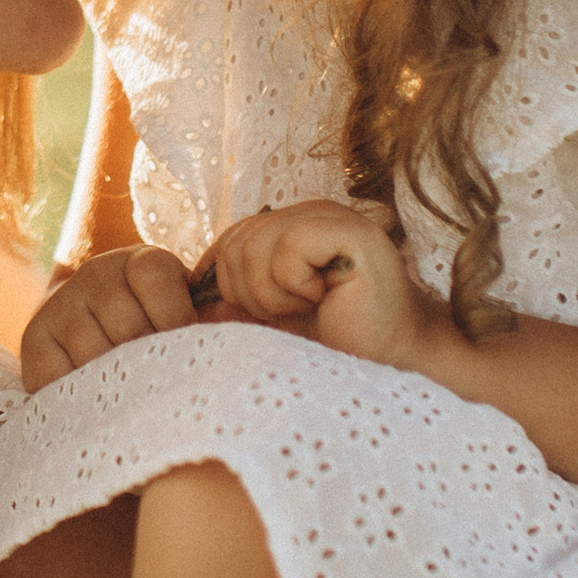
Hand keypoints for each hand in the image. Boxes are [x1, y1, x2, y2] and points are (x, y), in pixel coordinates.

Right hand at [19, 246, 198, 392]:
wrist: (93, 327)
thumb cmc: (156, 329)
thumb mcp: (185, 310)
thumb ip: (211, 315)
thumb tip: (234, 318)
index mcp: (141, 261)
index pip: (153, 276)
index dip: (173, 318)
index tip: (186, 350)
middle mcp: (95, 274)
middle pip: (126, 326)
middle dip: (147, 363)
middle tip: (157, 384)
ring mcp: (60, 305)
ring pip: (92, 356)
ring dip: (114, 385)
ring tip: (129, 397)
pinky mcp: (34, 339)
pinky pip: (55, 376)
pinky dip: (76, 396)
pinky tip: (92, 398)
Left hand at [194, 199, 439, 371]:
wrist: (388, 366)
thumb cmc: (330, 341)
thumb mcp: (265, 318)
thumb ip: (228, 300)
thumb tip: (189, 296)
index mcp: (288, 224)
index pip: (226, 240)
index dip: (229, 286)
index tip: (266, 315)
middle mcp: (309, 211)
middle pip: (235, 243)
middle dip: (251, 293)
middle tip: (295, 311)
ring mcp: (332, 217)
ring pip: (255, 244)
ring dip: (274, 293)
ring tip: (311, 305)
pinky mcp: (351, 232)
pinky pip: (288, 248)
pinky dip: (295, 284)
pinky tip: (325, 297)